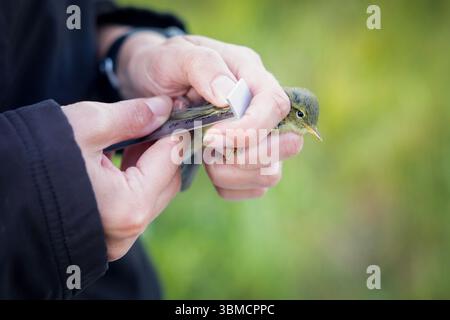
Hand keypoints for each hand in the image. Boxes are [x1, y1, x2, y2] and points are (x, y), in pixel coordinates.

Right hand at [62, 96, 180, 260]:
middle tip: (152, 123)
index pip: (170, 160)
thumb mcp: (85, 126)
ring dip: (150, 167)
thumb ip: (132, 116)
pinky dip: (135, 184)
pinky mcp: (105, 241)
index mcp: (128, 205)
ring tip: (133, 139)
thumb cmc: (34, 159)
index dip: (174, 131)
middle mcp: (128, 230)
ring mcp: (116, 240)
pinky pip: (134, 209)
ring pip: (153, 197)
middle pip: (168, 182)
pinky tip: (121, 161)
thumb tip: (163, 107)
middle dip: (163, 150)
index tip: (173, 111)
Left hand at [117, 33, 302, 198]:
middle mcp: (260, 106)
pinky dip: (232, 187)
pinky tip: (209, 171)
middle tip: (207, 150)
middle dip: (244, 158)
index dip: (250, 129)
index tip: (211, 138)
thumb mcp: (173, 56)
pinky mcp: (248, 158)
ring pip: (271, 171)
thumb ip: (204, 67)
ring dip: (235, 174)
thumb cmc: (162, 65)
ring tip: (204, 159)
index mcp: (250, 74)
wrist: (149, 81)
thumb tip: (229, 95)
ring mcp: (258, 135)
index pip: (275, 105)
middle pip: (284, 143)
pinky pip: (256, 187)